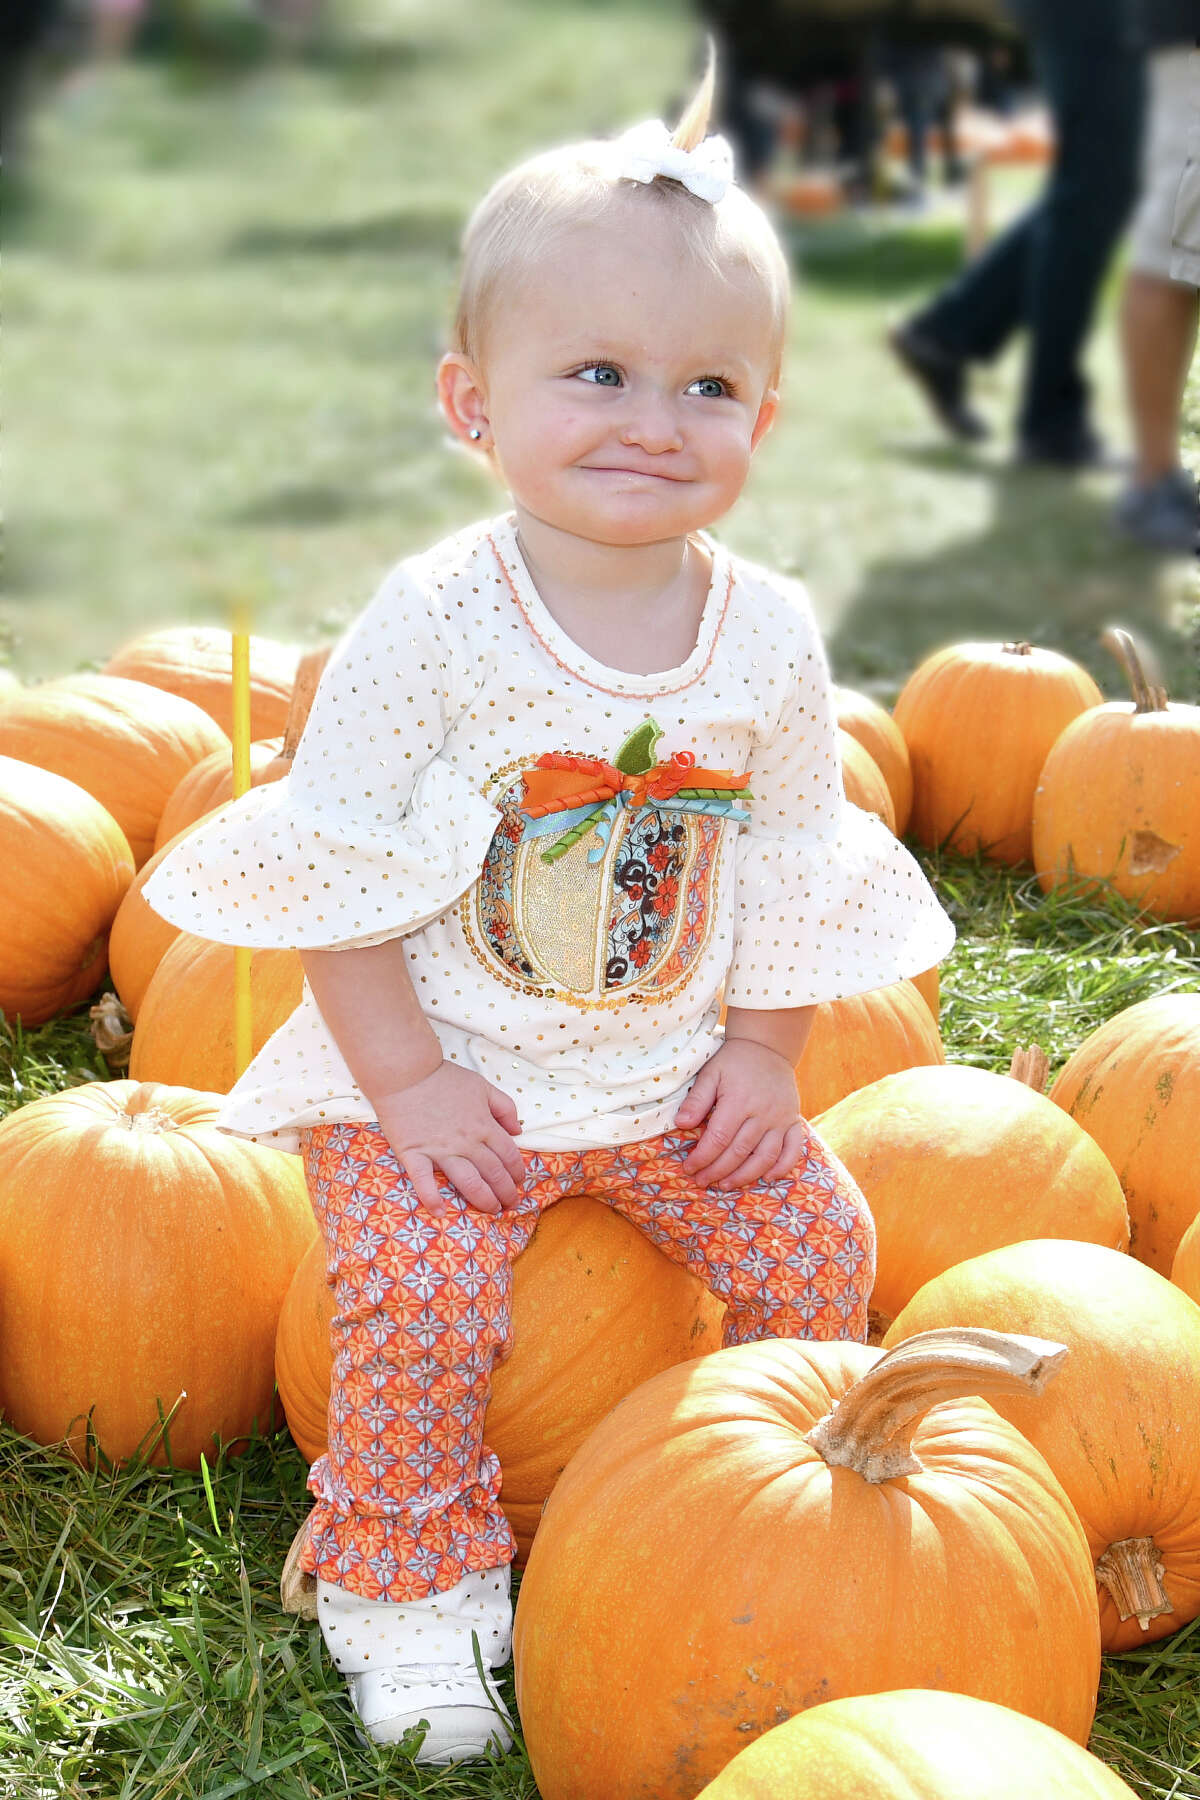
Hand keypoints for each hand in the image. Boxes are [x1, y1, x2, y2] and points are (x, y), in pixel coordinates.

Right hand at [375, 1062, 524, 1219]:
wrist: (406, 1073)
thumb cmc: (444, 1078)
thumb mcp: (482, 1086)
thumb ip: (504, 1107)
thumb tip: (518, 1131)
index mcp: (483, 1125)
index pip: (508, 1155)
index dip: (517, 1172)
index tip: (520, 1183)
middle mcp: (466, 1142)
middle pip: (493, 1172)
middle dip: (506, 1192)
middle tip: (511, 1205)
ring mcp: (440, 1150)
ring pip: (468, 1181)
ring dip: (483, 1199)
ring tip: (492, 1211)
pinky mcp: (414, 1154)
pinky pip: (424, 1182)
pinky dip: (431, 1198)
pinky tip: (440, 1213)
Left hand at [674, 1038, 807, 1192]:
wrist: (768, 1046)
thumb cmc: (733, 1061)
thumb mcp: (710, 1073)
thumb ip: (696, 1099)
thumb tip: (680, 1125)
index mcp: (739, 1101)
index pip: (718, 1139)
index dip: (702, 1158)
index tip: (689, 1168)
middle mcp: (763, 1113)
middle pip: (739, 1152)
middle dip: (717, 1171)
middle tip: (701, 1181)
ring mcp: (781, 1119)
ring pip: (765, 1157)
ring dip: (745, 1176)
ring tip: (726, 1185)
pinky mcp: (794, 1121)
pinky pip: (793, 1150)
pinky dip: (782, 1167)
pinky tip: (767, 1177)